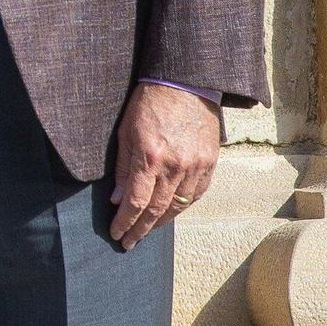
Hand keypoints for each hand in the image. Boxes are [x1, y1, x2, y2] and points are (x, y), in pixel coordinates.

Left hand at [110, 84, 219, 249]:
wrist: (187, 82)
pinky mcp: (210, 163)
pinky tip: (170, 213)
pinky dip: (182, 208)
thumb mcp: (126, 130)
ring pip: (178, 207)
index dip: (125, 222)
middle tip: (129, 243)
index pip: (136, 202)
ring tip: (146, 232)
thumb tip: (119, 199)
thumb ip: (124, 167)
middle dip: (141, 230)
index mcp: (150, 158)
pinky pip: (196, 195)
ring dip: (161, 223)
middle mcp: (175, 167)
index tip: (116, 234)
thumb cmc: (150, 102)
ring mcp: (196, 167)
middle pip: (157, 210)